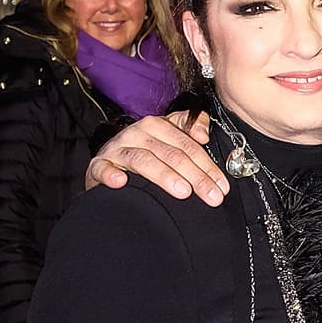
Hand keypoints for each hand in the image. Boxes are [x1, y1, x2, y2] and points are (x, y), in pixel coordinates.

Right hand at [85, 109, 228, 205]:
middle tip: (211, 196)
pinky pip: (103, 168)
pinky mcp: (99, 165)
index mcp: (157, 125)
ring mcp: (117, 149)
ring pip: (144, 160)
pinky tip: (122, 182)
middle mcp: (137, 133)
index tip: (222, 186)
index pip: (188, 146)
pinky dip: (111, 174)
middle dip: (195, 177)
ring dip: (165, 176)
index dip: (207, 166)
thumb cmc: (144, 151)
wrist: (109, 161)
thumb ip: (189, 126)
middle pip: (171, 155)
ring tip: (182, 192)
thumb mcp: (168, 136)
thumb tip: (203, 134)